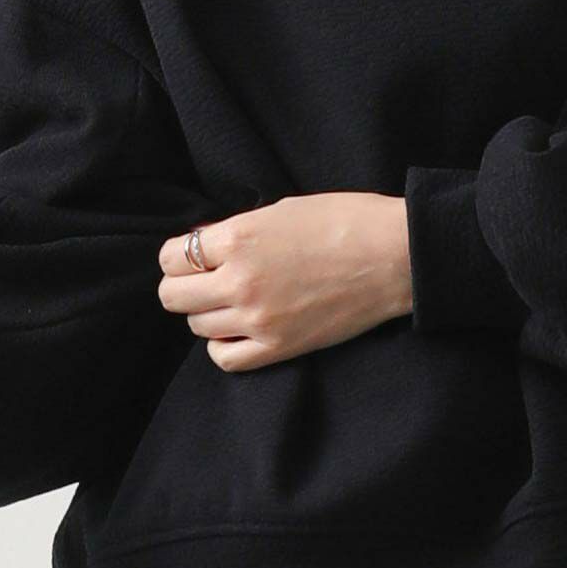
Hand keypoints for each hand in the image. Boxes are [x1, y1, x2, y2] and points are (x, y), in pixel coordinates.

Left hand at [157, 191, 411, 371]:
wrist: (394, 255)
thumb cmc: (345, 220)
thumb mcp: (281, 210)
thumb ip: (238, 231)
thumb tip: (207, 248)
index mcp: (239, 237)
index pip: (173, 256)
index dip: (179, 255)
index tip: (195, 255)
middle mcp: (240, 280)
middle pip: (173, 296)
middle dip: (183, 285)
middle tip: (204, 279)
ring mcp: (258, 318)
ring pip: (196, 325)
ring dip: (207, 312)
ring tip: (232, 300)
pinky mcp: (279, 347)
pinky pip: (224, 357)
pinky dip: (222, 344)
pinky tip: (237, 329)